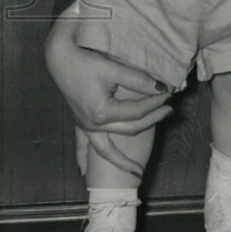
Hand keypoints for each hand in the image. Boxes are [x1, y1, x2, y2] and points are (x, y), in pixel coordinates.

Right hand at [45, 10, 173, 175]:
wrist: (60, 58)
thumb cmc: (86, 62)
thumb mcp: (115, 69)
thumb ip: (140, 80)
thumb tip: (163, 89)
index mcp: (103, 113)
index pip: (138, 111)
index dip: (156, 102)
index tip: (170, 93)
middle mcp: (92, 125)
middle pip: (130, 128)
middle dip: (152, 120)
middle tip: (170, 110)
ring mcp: (84, 126)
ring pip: (106, 150)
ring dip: (122, 161)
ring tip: (138, 173)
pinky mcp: (79, 122)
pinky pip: (82, 146)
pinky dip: (84, 160)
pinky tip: (84, 173)